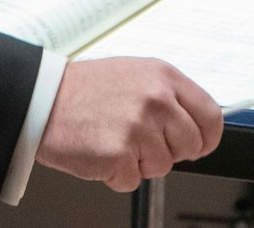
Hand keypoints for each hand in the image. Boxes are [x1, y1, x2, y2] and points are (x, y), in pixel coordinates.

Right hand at [36, 57, 224, 191]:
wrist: (42, 99)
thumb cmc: (84, 89)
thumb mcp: (136, 74)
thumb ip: (168, 95)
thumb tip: (195, 121)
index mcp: (164, 77)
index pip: (211, 116)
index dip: (206, 137)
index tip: (197, 144)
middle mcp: (156, 100)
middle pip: (190, 146)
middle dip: (169, 151)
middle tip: (141, 141)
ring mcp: (138, 127)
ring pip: (163, 167)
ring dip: (139, 163)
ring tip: (115, 140)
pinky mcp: (119, 154)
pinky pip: (133, 180)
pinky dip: (116, 174)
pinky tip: (102, 151)